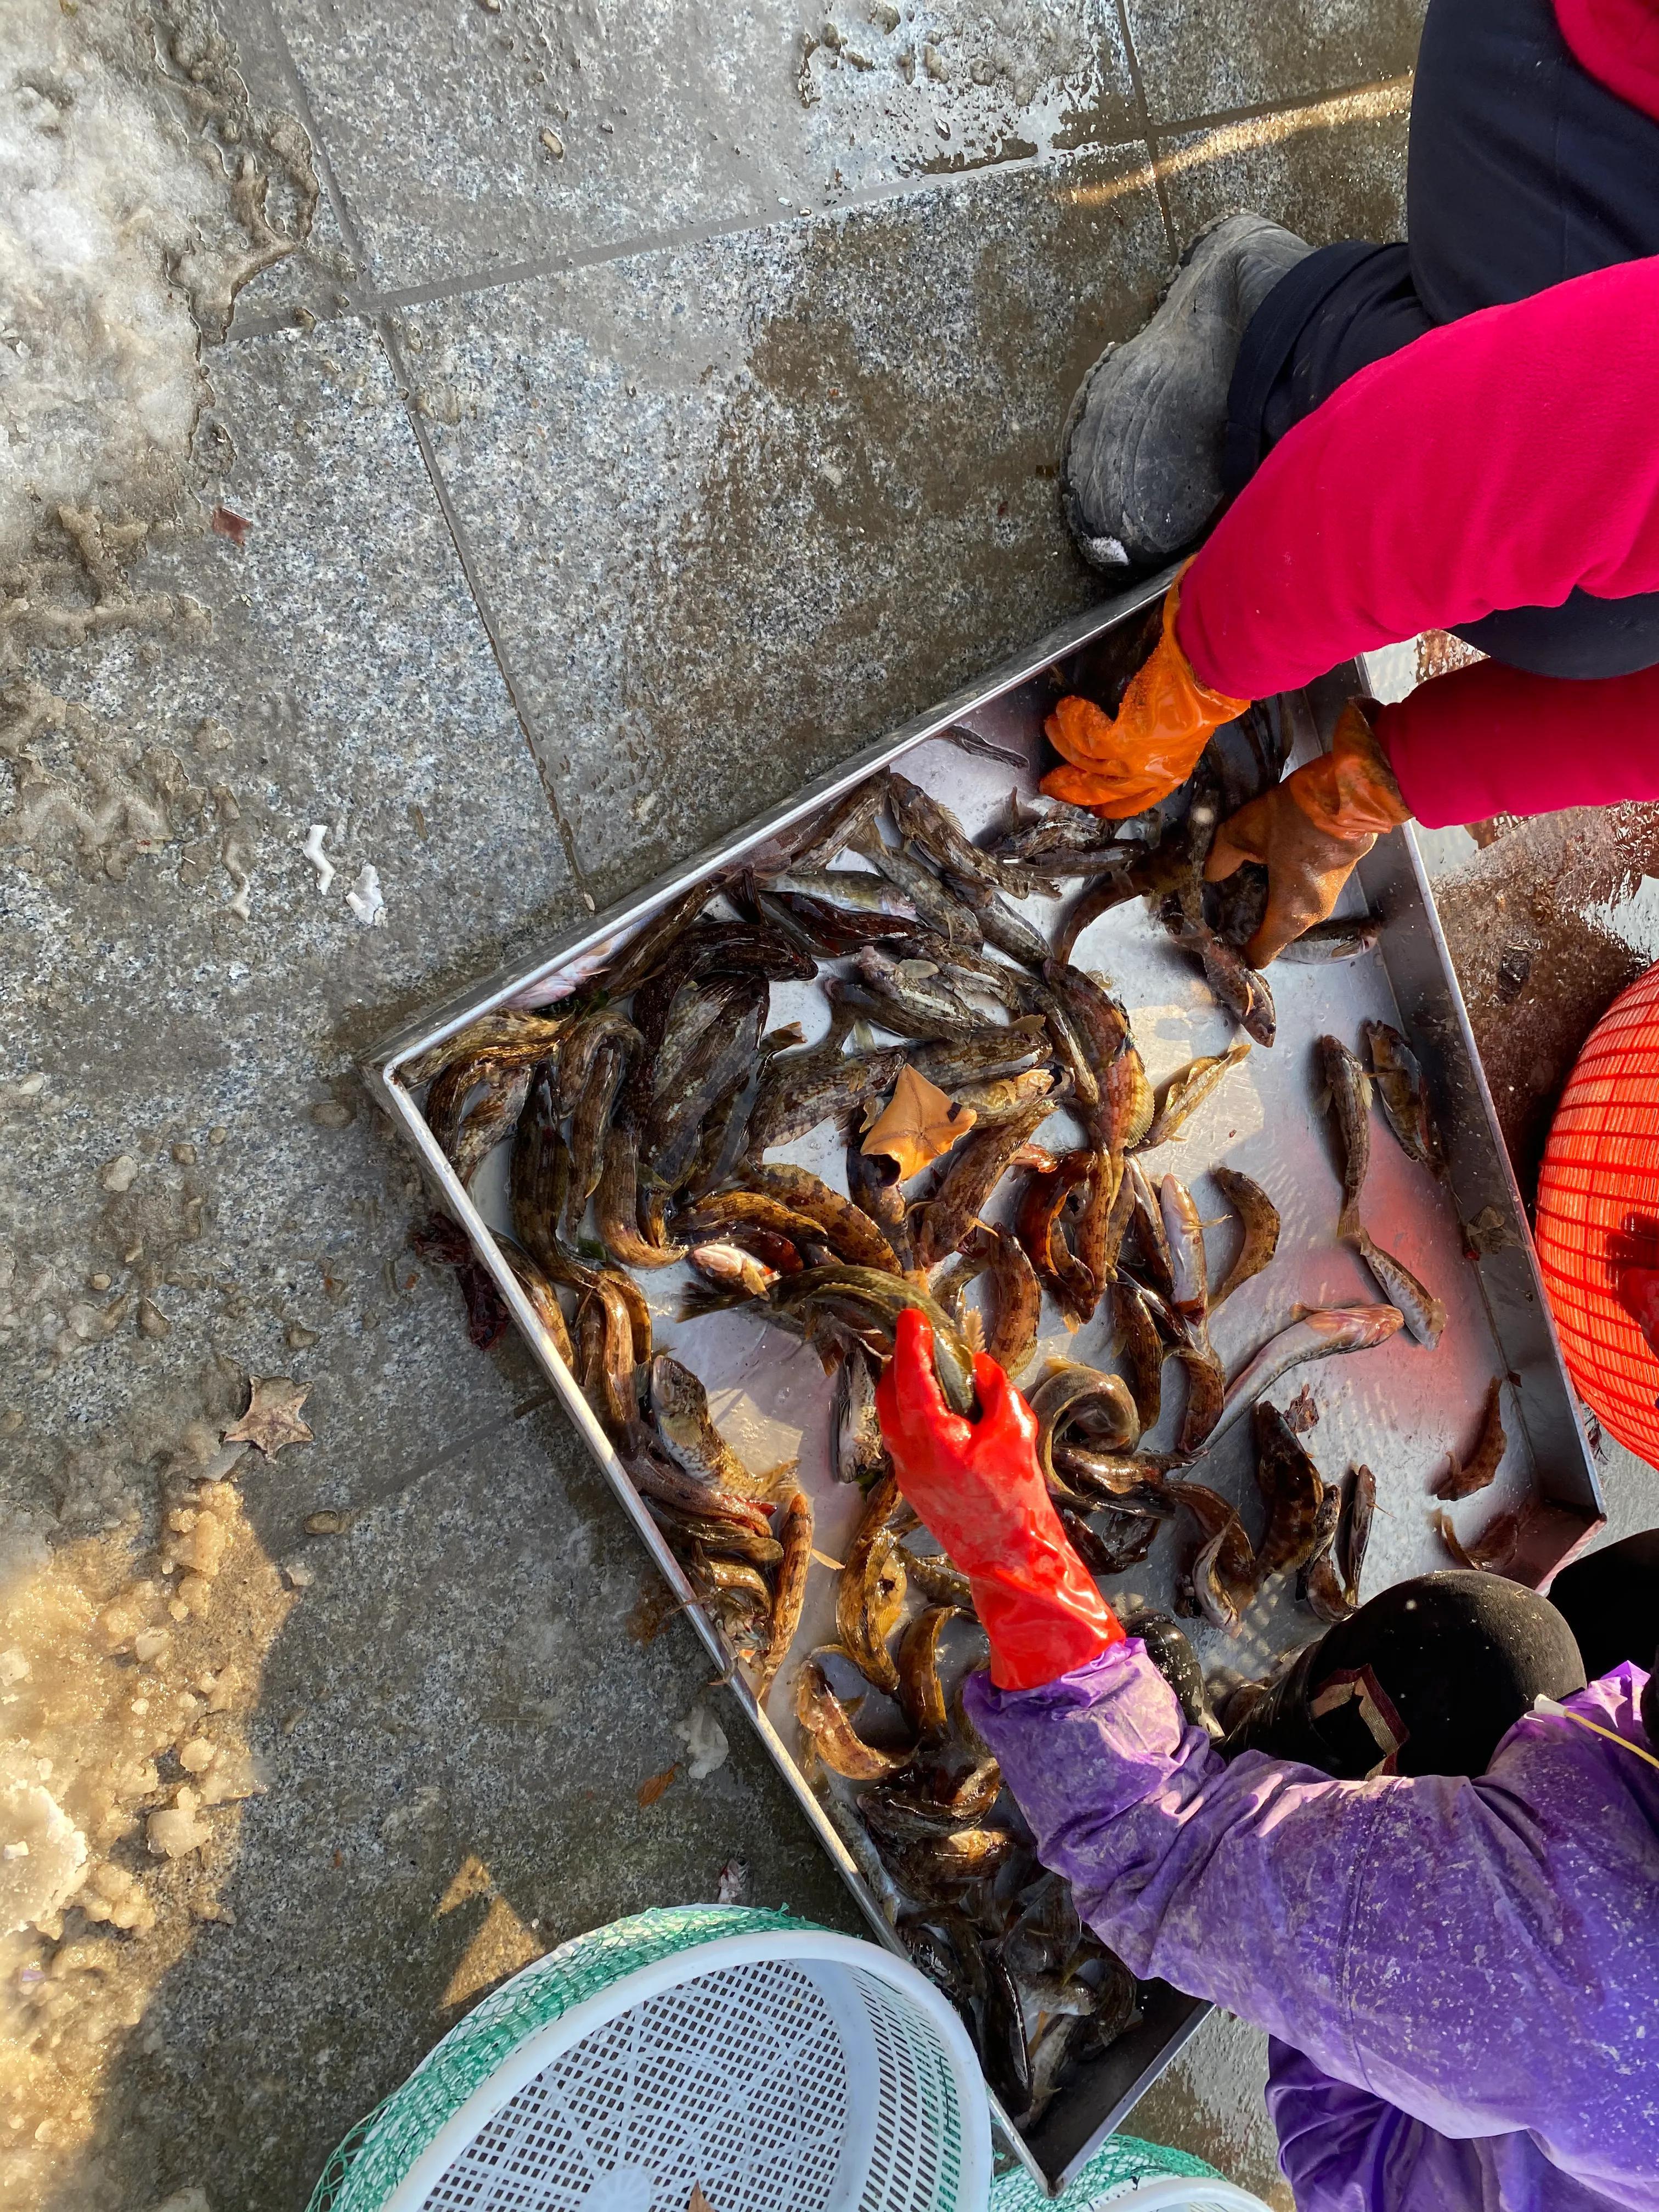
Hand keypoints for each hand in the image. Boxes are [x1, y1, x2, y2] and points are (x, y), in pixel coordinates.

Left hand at [877, 1309, 1122, 1690]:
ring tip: (928, 1366)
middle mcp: (908, 1454)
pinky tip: (936, 1405)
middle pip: (888, 1394)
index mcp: (932, 1438)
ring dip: (903, 1387)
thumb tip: (977, 1365)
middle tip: (920, 1336)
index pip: (910, 1377)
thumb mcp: (1016, 1429)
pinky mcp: (912, 1486)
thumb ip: (995, 1389)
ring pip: (890, 1417)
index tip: (913, 1316)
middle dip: (901, 1361)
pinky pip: (901, 1437)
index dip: (910, 1342)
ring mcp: (905, 1473)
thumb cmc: (1018, 1495)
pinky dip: (911, 1413)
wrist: (1011, 1557)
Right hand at [1040, 573, 1250, 817]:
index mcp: (1171, 771)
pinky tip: (1069, 706)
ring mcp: (1140, 761)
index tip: (1086, 804)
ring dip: (1064, 741)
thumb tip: (1126, 731)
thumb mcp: (1180, 723)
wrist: (1214, 666)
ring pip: (1087, 763)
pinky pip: (1088, 738)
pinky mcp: (1128, 741)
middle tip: (1049, 781)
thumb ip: (1154, 736)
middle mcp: (1154, 773)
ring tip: (1053, 722)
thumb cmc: (1203, 682)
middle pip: (1100, 792)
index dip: (1105, 805)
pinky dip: (1074, 721)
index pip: (1133, 802)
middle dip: (1069, 788)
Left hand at [1205, 699, 1410, 964]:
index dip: (1235, 951)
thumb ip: (1222, 858)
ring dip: (1265, 901)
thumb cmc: (1297, 818)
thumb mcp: (1245, 832)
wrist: (1351, 794)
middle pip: (1271, 933)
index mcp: (1287, 915)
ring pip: (1286, 912)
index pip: (1258, 955)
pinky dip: (1281, 887)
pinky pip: (1299, 895)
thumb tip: (1212, 873)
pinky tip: (1265, 866)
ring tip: (1240, 879)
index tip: (1217, 936)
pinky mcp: (1334, 879)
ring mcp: (1326, 898)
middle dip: (1247, 922)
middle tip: (1221, 902)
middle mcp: (1310, 915)